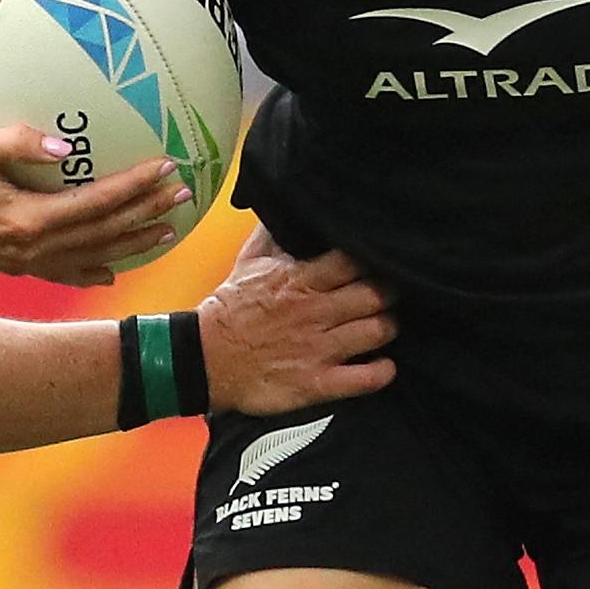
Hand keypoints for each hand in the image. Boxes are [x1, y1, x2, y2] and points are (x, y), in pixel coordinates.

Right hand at [0, 125, 188, 287]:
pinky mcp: (8, 262)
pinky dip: (90, 270)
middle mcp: (26, 249)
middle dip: (145, 215)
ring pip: (88, 257)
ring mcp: (18, 261)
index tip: (165, 168)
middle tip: (183, 195)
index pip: (93, 205)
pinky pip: (60, 270)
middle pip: (100, 234)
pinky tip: (110, 271)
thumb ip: (16, 143)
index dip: (133, 188)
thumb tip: (64, 146)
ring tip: (166, 232)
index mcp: (21, 220)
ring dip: (129, 244)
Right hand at [197, 245, 397, 416]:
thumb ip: (271, 234)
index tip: (378, 262)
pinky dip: (381, 372)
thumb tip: (283, 206)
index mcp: (300, 279)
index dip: (374, 259)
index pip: (355, 259)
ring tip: (382, 327)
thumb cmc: (228, 310)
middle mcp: (314, 311)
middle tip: (386, 297)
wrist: (201, 358)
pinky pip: (365, 378)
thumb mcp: (247, 263)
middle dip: (389, 294)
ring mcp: (318, 348)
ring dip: (387, 328)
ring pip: (378, 331)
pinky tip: (382, 366)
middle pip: (376, 294)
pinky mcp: (315, 382)